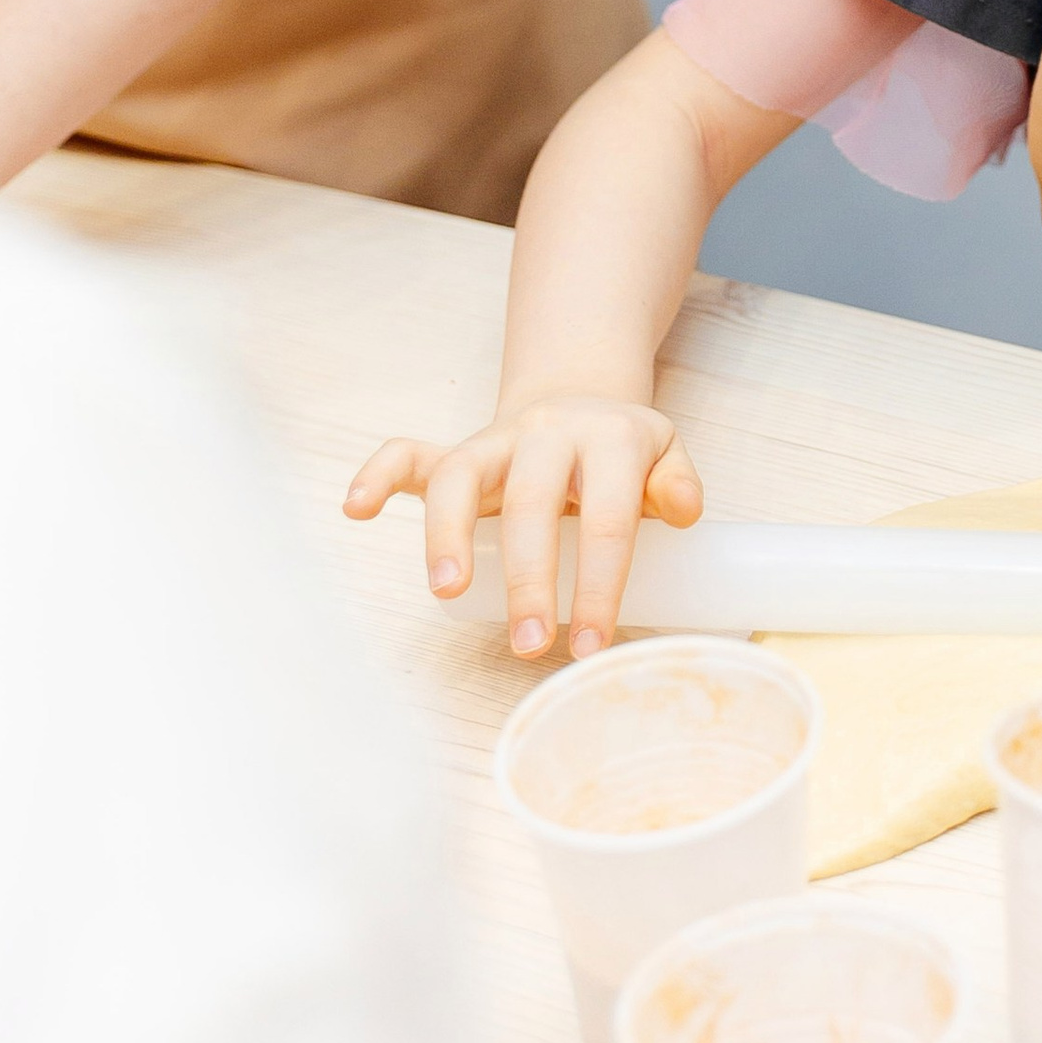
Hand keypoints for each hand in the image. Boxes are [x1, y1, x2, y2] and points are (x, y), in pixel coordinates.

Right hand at [345, 394, 703, 660]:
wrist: (581, 398)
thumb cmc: (624, 452)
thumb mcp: (665, 455)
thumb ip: (676, 481)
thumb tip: (685, 512)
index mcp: (610, 438)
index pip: (607, 516)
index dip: (600, 582)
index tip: (591, 644)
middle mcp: (548, 432)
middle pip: (532, 502)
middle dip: (529, 578)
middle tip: (532, 643)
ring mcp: (496, 440)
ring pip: (461, 476)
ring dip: (447, 533)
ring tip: (446, 592)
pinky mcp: (457, 450)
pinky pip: (409, 454)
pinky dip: (378, 474)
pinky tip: (356, 509)